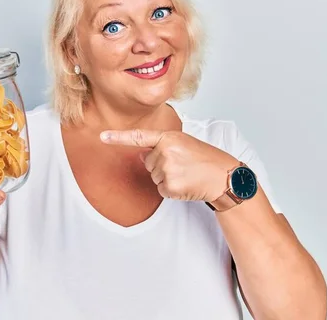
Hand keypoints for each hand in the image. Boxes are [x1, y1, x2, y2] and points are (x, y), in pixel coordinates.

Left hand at [100, 129, 238, 201]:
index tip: (102, 136)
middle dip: (162, 165)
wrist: (224, 176)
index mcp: (169, 137)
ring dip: (168, 178)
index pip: (138, 137)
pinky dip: (171, 190)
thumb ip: (161, 146)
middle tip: (184, 165)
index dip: (118, 137)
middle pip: (148, 162)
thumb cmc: (205, 159)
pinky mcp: (170, 186)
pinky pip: (160, 189)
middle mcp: (165, 151)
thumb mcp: (183, 144)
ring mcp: (167, 169)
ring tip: (187, 174)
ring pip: (154, 177)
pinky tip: (186, 184)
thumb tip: (141, 155)